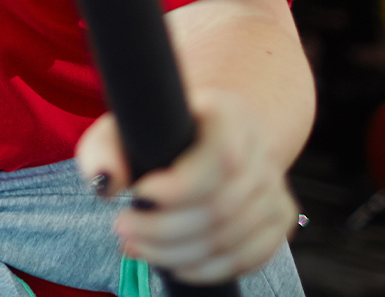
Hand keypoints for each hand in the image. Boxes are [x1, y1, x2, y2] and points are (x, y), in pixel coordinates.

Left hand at [75, 88, 298, 282]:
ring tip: (136, 246)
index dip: (181, 185)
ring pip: (232, 238)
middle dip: (164, 229)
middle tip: (122, 228)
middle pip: (222, 207)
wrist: (209, 131)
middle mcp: (261, 151)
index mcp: (229, 115)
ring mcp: (274, 188)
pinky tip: (172, 263)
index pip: (222, 157)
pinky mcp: (279, 221)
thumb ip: (105, 147)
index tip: (139, 191)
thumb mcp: (127, 123)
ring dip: (177, 253)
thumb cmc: (162, 127)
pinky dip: (206, 269)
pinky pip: (248, 259)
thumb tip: (105, 183)